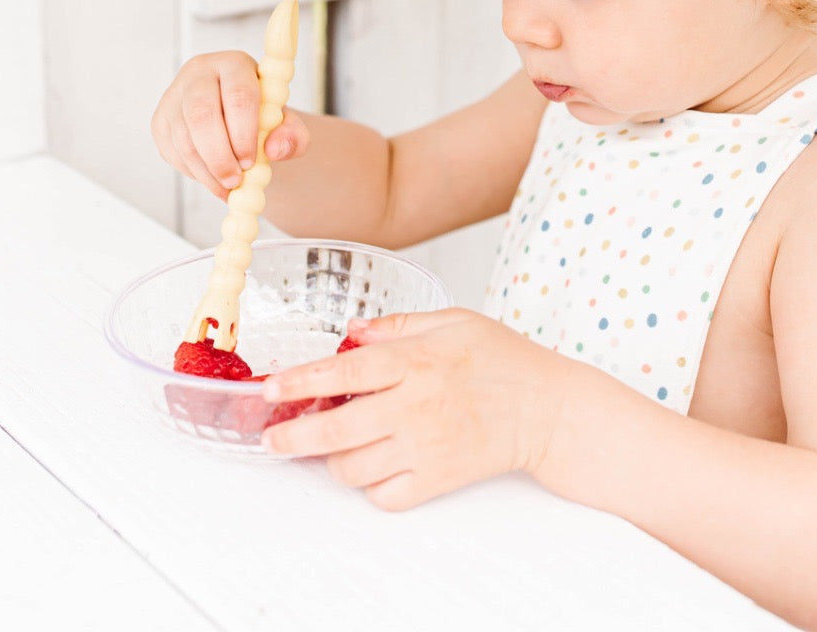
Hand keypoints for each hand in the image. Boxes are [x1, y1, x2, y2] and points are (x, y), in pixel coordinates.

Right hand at [151, 51, 309, 198]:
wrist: (240, 122)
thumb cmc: (266, 119)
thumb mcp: (288, 125)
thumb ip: (293, 136)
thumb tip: (276, 149)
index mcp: (235, 65)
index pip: (238, 95)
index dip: (244, 133)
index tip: (251, 162)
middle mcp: (200, 73)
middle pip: (202, 114)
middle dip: (220, 156)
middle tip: (236, 181)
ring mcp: (175, 96)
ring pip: (185, 138)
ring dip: (207, 171)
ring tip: (229, 187)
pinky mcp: (160, 121)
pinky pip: (173, 152)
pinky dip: (195, 173)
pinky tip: (214, 179)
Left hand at [260, 308, 570, 509]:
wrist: (546, 407)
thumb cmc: (503, 358)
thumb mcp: (453, 321)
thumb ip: (399, 325)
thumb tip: (352, 331)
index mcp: (417, 361)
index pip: (344, 371)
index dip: (300, 381)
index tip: (269, 390)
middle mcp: (415, 406)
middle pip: (336, 429)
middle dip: (293, 437)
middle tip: (274, 439)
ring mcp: (425, 447)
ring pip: (353, 468)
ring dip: (332, 460)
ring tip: (333, 446)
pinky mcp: (437, 480)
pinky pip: (384, 495)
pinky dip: (370, 486)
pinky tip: (374, 466)